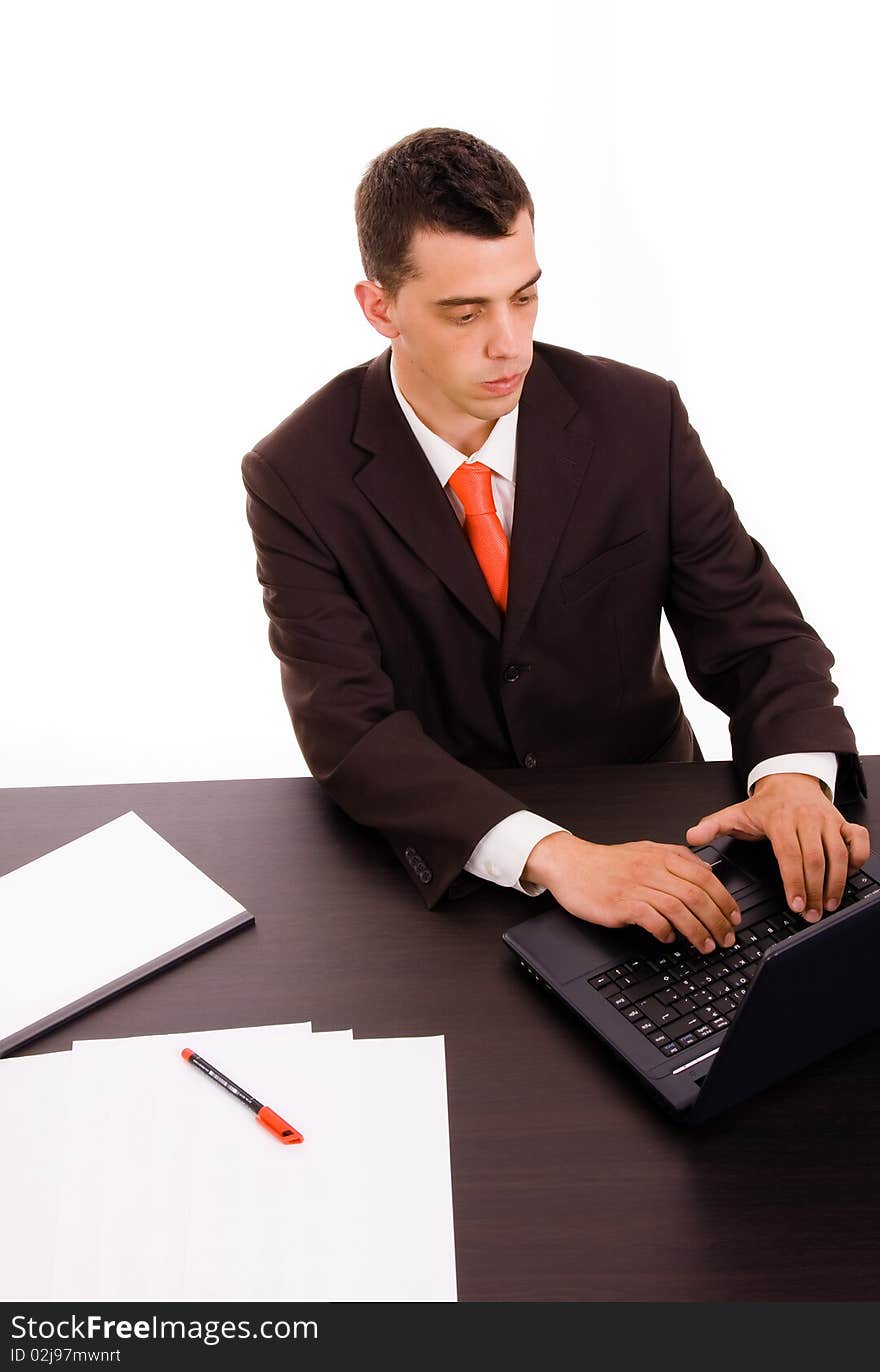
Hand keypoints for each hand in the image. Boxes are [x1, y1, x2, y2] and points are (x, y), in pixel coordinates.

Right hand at [521, 832, 741, 952]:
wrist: (570, 864)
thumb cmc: (605, 862)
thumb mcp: (645, 851)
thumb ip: (676, 859)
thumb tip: (705, 870)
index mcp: (662, 855)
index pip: (705, 876)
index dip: (725, 899)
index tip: (734, 916)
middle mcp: (652, 868)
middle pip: (697, 894)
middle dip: (718, 920)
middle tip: (726, 937)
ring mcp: (637, 886)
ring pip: (679, 908)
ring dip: (697, 931)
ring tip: (706, 946)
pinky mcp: (622, 903)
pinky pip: (652, 920)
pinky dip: (666, 932)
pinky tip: (669, 939)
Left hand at [685, 772, 870, 919]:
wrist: (789, 780)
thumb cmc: (764, 805)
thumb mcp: (734, 813)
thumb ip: (712, 827)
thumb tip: (690, 837)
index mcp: (780, 820)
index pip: (790, 855)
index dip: (795, 882)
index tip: (796, 905)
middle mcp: (807, 819)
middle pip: (816, 860)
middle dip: (815, 891)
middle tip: (812, 915)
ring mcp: (828, 821)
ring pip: (839, 854)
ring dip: (836, 883)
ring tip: (829, 905)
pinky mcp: (842, 822)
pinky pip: (858, 840)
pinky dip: (859, 858)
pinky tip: (849, 875)